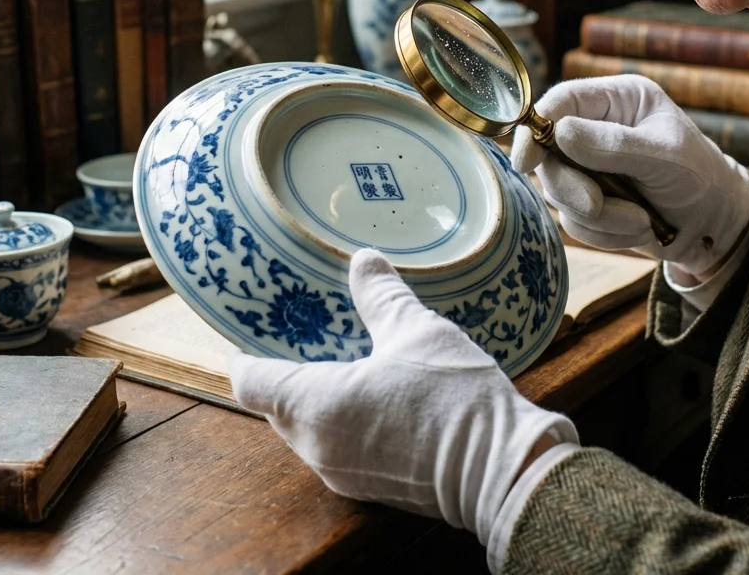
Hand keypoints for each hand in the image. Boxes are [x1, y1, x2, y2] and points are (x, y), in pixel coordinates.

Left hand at [230, 249, 576, 544]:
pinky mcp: (372, 487)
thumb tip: (363, 261)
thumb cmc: (452, 397)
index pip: (250, 382)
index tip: (247, 329)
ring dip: (315, 397)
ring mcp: (344, 474)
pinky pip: (338, 446)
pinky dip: (342, 419)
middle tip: (300, 333)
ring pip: (307, 429)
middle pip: (276, 406)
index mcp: (314, 405)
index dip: (245, 353)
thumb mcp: (415, 329)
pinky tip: (373, 392)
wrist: (502, 470)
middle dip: (283, 372)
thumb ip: (381, 295)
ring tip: (339, 357)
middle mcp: (317, 447)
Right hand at [511, 76, 748, 276]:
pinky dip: (604, 233)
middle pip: (548, 153)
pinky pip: (573, 222)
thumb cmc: (700, 178)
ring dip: (599, 216)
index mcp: (617, 99)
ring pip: (558, 192)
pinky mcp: (588, 201)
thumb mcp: (664, 157)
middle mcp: (596, 128)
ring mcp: (589, 166)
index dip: (535, 128)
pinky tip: (638, 227)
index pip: (561, 102)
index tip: (525, 161)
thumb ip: (612, 144)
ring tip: (640, 218)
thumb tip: (559, 132)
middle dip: (573, 186)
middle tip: (598, 205)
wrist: (717, 227)